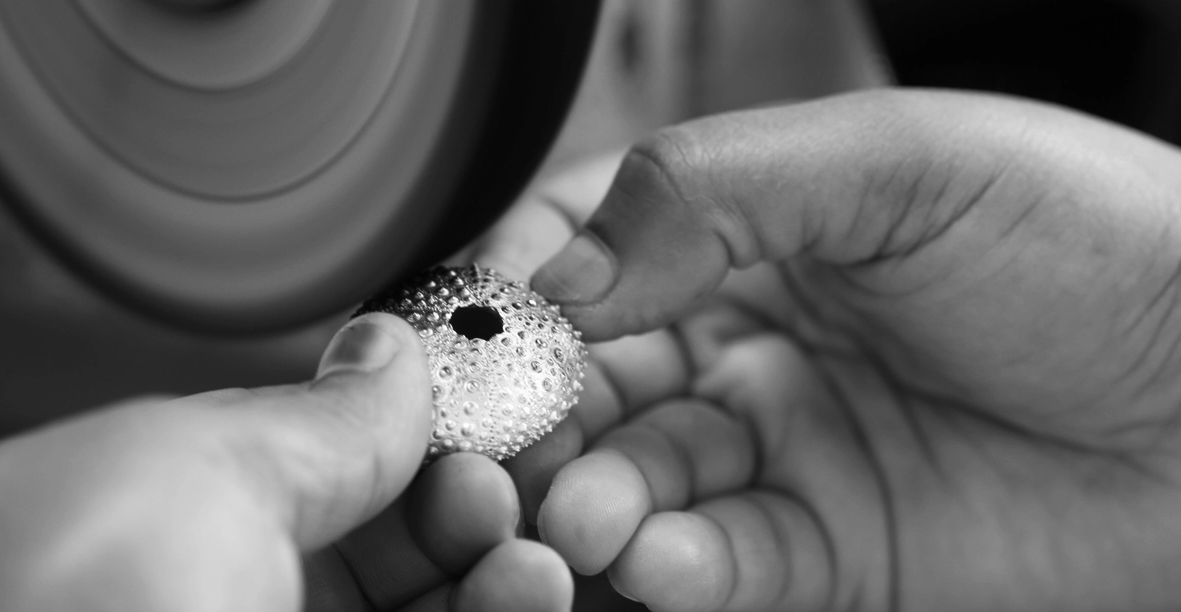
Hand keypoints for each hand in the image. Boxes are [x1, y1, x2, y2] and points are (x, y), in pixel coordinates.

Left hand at [0, 313, 571, 611]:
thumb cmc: (87, 610)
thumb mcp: (197, 467)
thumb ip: (312, 413)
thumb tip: (387, 352)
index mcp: (154, 516)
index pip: (304, 451)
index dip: (397, 423)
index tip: (472, 398)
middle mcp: (218, 592)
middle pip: (379, 535)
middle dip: (459, 495)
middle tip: (499, 479)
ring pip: (424, 605)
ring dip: (497, 565)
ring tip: (528, 547)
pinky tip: (531, 587)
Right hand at [481, 89, 1180, 610]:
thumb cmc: (1091, 240)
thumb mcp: (898, 162)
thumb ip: (714, 188)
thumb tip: (564, 270)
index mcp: (749, 232)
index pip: (584, 250)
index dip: (520, 283)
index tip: (479, 319)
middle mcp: (747, 342)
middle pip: (587, 382)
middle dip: (534, 414)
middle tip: (497, 446)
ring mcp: (784, 453)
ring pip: (635, 484)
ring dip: (590, 501)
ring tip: (579, 513)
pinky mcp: (830, 557)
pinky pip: (718, 567)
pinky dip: (671, 567)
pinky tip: (653, 554)